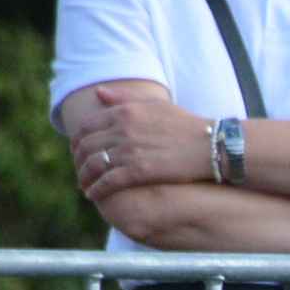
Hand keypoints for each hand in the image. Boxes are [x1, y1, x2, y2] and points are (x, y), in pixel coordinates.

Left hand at [74, 86, 219, 200]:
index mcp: (124, 111)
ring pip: (94, 165)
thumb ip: (124, 99)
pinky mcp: (140, 171)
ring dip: (84, 178)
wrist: (213, 145)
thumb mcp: (155, 105)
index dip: (77, 141)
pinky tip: (94, 196)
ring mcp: (130, 150)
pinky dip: (97, 189)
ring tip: (85, 187)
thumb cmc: (188, 125)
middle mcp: (123, 129)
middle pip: (86, 146)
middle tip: (80, 172)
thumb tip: (99, 94)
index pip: (87, 126)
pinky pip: (109, 181)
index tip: (78, 152)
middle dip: (78, 161)